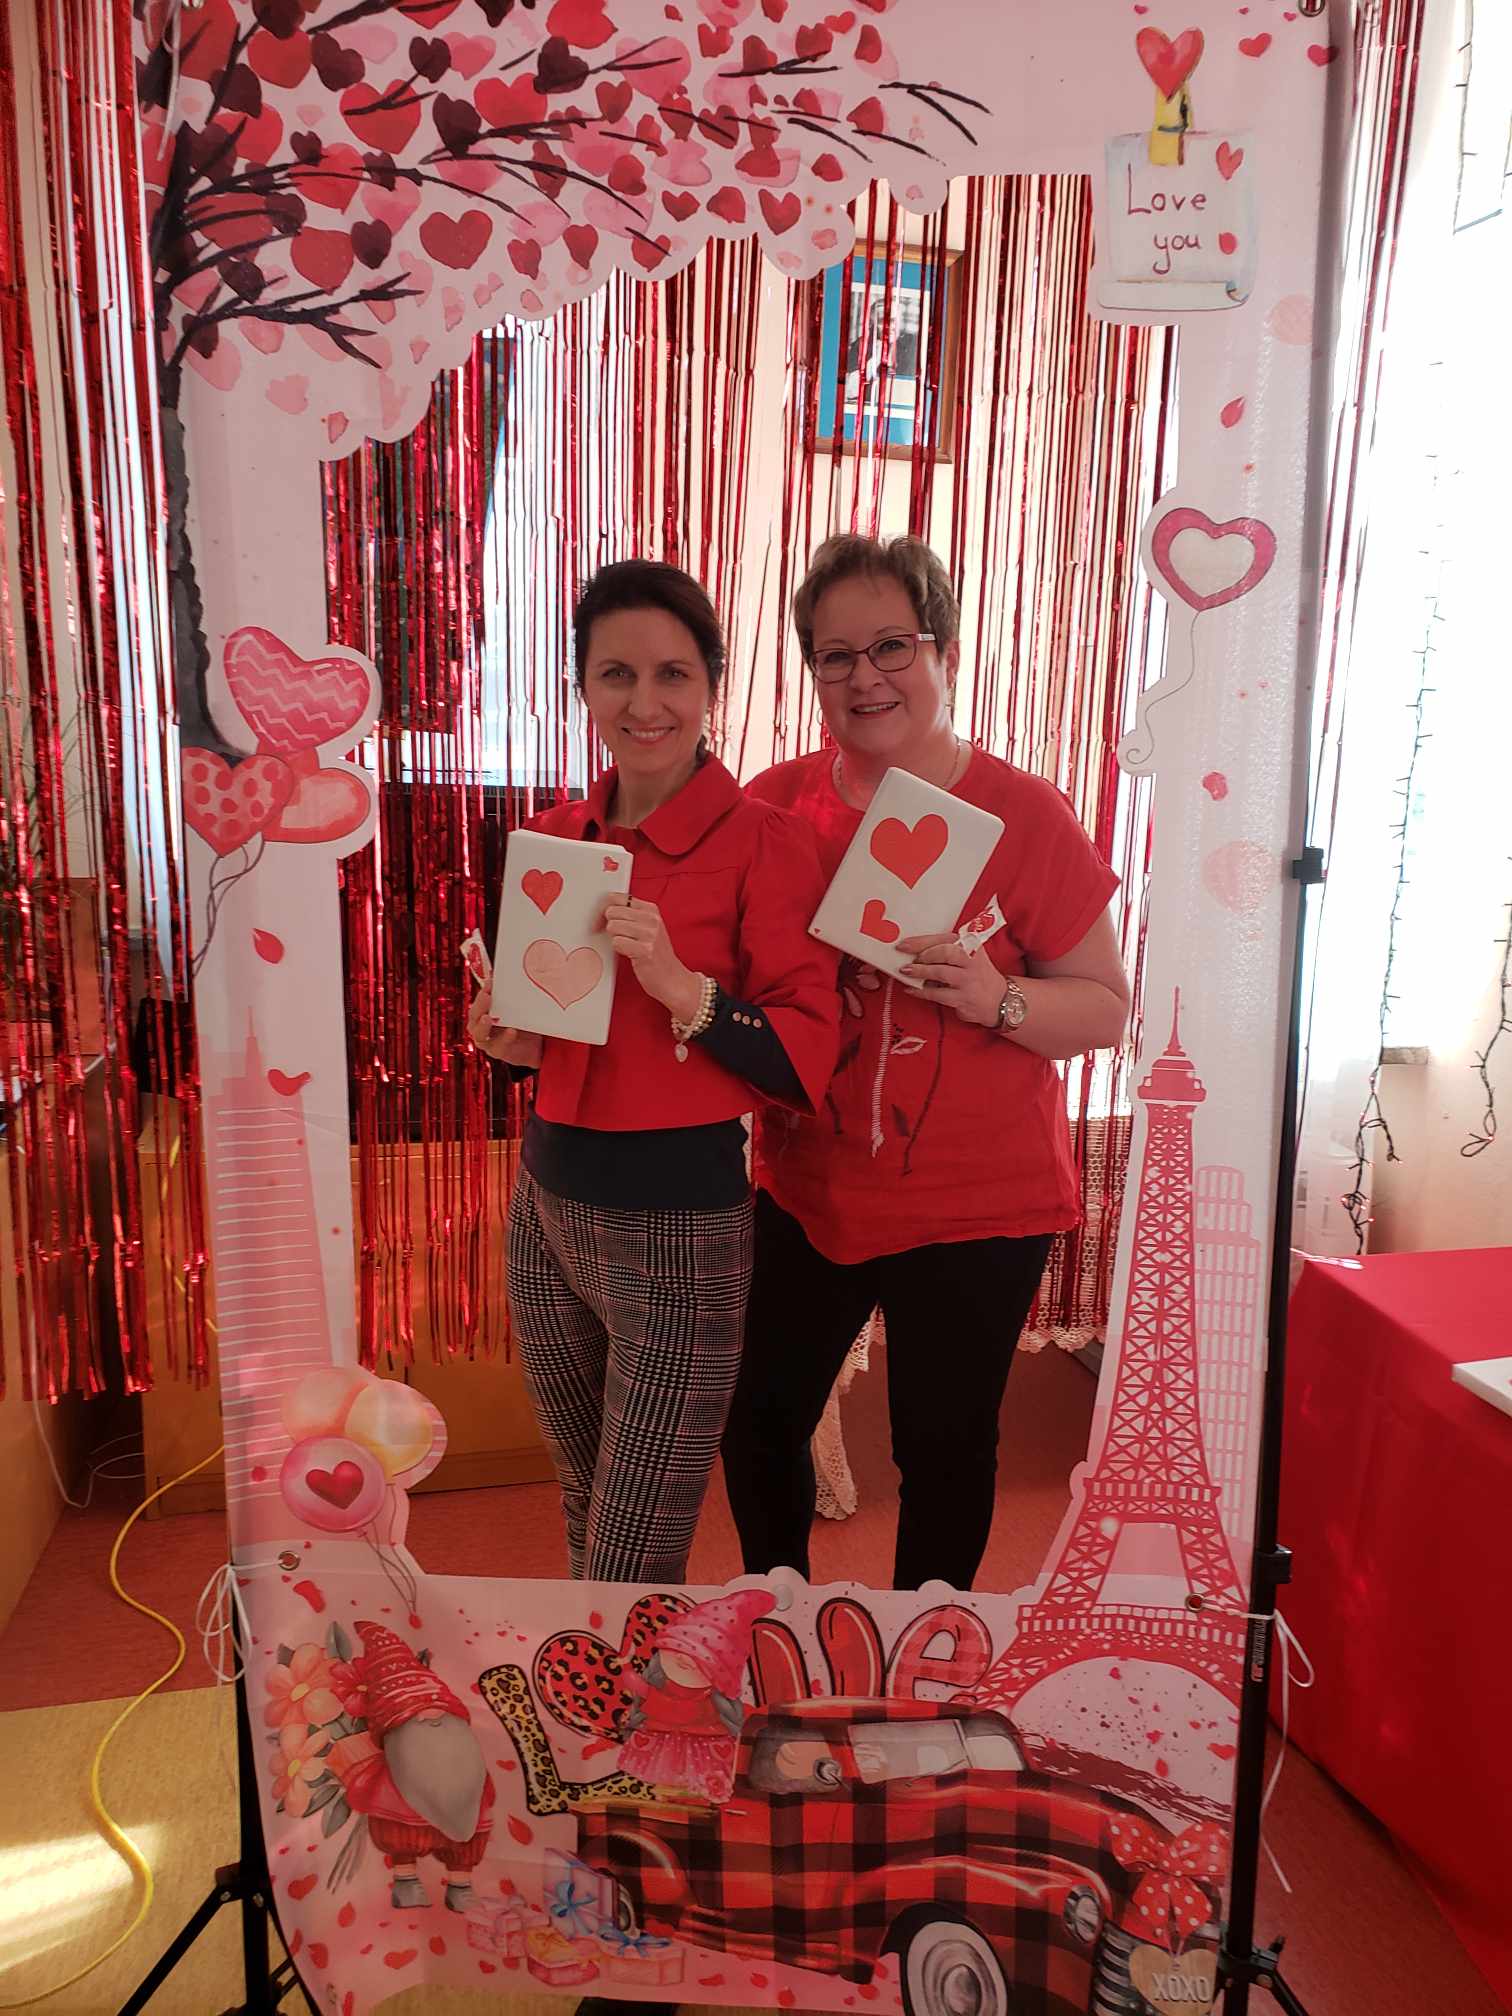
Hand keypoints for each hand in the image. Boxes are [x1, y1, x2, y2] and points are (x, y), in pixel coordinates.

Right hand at [467, 987, 542, 1067]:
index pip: (480, 1000)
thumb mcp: (519, 1007)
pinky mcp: (498, 1052)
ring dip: (483, 1026)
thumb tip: (513, 975)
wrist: (536, 1046)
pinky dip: (504, 1039)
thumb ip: (513, 994)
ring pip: (479, 1034)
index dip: (483, 991)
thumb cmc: (524, 1022)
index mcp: (485, 1011)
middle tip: (486, 996)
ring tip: (487, 1018)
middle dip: (479, 1006)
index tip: (491, 982)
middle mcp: (481, 1026)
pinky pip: (498, 1047)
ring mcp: (488, 1041)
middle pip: (474, 1016)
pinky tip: (511, 1031)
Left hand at [603, 896, 700, 1019]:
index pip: (617, 897)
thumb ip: (630, 916)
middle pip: (612, 911)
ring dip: (614, 938)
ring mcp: (650, 934)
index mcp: (651, 910)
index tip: (598, 917)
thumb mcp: (648, 928)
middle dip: (607, 924)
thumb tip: (603, 908)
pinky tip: (629, 953)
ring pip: (613, 926)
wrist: (672, 979)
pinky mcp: (645, 950)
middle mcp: (652, 919)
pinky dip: (619, 949)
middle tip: (615, 935)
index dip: (603, 907)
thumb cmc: (656, 954)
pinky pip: (617, 942)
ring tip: (627, 945)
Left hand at [899, 932, 1008, 1029]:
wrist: (999, 1000)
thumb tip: (914, 949)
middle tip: (909, 960)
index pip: (945, 939)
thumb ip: (947, 950)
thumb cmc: (977, 974)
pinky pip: (937, 994)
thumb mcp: (970, 955)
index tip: (904, 944)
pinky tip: (912, 989)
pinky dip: (921, 992)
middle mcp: (972, 961)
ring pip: (941, 973)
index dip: (922, 941)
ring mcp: (968, 980)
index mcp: (971, 946)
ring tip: (906, 972)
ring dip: (920, 972)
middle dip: (923, 955)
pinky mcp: (963, 998)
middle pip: (945, 952)